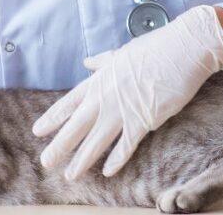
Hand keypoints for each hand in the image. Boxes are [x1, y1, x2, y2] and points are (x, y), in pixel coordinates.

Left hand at [32, 5, 222, 179]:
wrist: (184, 49)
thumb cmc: (157, 47)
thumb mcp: (123, 52)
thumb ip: (104, 61)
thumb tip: (88, 61)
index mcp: (100, 79)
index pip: (69, 102)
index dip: (53, 117)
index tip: (38, 131)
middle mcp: (106, 96)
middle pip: (76, 126)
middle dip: (59, 146)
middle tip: (45, 162)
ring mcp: (123, 109)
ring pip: (96, 140)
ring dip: (82, 160)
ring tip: (70, 175)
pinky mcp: (144, 119)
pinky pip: (126, 145)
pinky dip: (116, 159)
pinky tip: (107, 172)